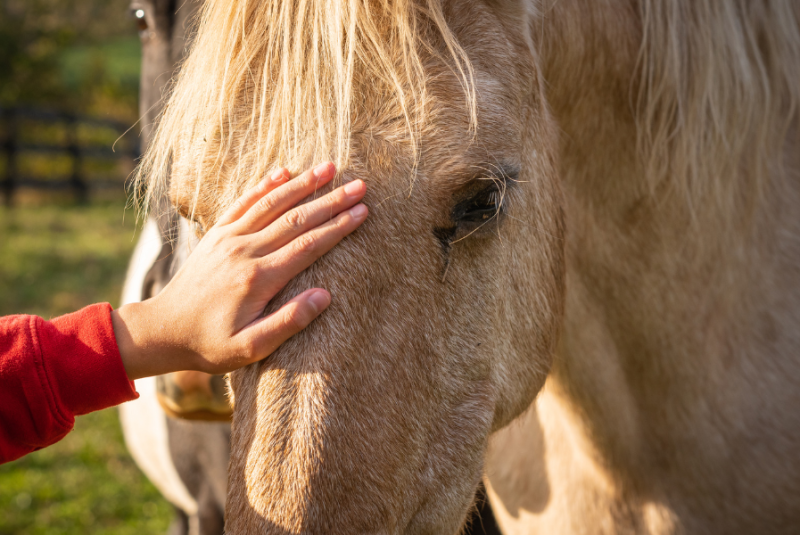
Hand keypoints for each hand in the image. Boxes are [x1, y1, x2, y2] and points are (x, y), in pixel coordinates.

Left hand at [112, 162, 366, 379]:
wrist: (164, 330)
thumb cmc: (211, 344)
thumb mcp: (251, 347)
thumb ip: (289, 322)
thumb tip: (325, 296)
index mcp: (259, 278)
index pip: (308, 245)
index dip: (338, 227)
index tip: (362, 211)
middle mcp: (245, 251)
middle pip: (297, 219)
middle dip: (331, 201)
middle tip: (360, 186)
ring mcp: (229, 238)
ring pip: (272, 204)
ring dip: (303, 184)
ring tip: (329, 167)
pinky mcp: (217, 234)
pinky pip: (244, 202)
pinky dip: (265, 185)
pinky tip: (283, 171)